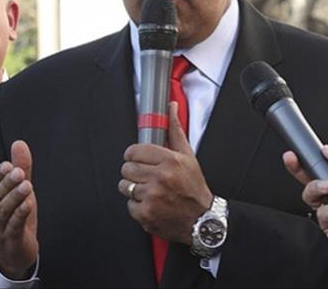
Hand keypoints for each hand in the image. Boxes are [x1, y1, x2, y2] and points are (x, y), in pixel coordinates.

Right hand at [0, 140, 37, 278]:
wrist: (16, 252)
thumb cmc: (15, 217)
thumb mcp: (19, 190)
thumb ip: (21, 167)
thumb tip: (19, 143)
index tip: (8, 164)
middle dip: (7, 183)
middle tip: (19, 171)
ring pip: (3, 211)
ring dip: (14, 197)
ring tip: (27, 185)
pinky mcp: (11, 239)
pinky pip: (13, 226)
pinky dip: (20, 214)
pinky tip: (29, 204)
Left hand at [119, 102, 212, 243]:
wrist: (202, 221)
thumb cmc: (194, 187)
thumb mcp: (188, 156)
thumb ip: (175, 131)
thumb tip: (171, 107)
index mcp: (170, 161)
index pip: (135, 151)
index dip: (134, 155)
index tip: (138, 159)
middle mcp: (160, 178)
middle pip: (127, 168)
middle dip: (133, 172)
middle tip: (145, 176)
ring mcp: (152, 197)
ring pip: (125, 186)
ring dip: (134, 188)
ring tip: (149, 190)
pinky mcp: (146, 214)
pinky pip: (129, 205)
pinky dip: (137, 206)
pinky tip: (151, 203)